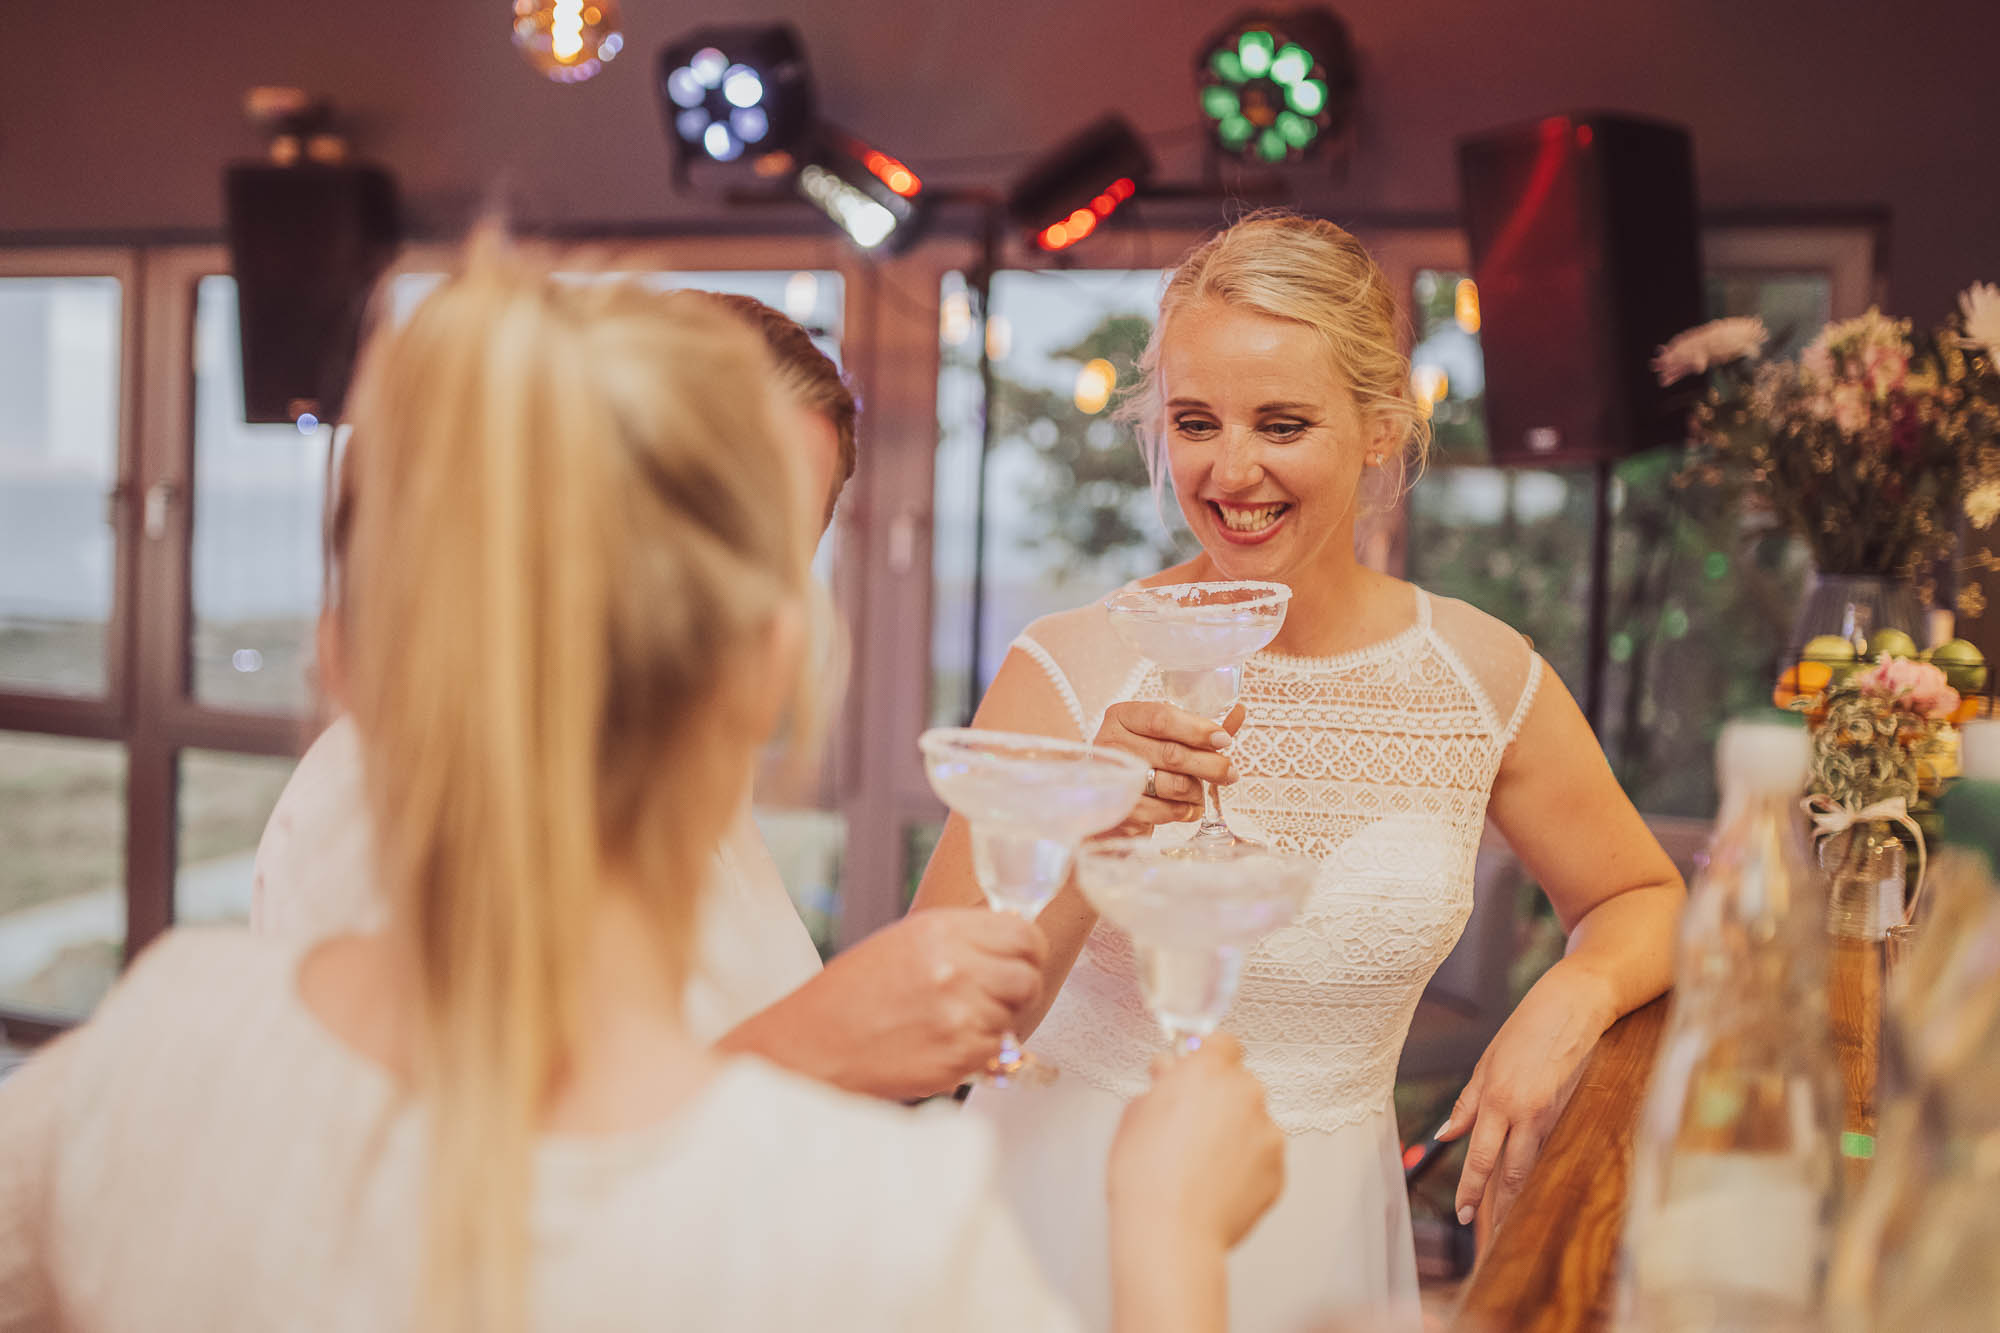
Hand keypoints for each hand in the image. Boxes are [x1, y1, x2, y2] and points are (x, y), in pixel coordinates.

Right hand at [722, 908, 1046, 1099]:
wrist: (812, 1045)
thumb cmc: (851, 995)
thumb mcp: (905, 943)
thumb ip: (960, 939)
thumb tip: (1013, 941)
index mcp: (940, 931)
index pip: (1024, 935)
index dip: (1028, 951)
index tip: (1020, 961)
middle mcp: (954, 967)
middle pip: (1028, 977)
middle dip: (1018, 990)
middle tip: (993, 998)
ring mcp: (959, 1013)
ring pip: (1014, 1016)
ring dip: (996, 1023)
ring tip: (952, 1023)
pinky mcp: (959, 1056)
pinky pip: (997, 1051)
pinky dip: (979, 1052)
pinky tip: (943, 1045)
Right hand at [1093, 701, 1245, 834]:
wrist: (1111, 804)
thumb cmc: (1143, 764)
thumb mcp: (1166, 739)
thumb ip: (1199, 729)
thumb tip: (1239, 712)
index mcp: (1123, 717)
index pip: (1162, 718)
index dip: (1198, 729)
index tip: (1224, 740)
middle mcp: (1111, 743)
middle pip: (1172, 753)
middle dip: (1209, 765)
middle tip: (1229, 773)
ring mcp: (1113, 777)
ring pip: (1173, 784)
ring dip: (1197, 791)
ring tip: (1200, 792)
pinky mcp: (1120, 809)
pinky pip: (1165, 811)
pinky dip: (1185, 811)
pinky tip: (1187, 808)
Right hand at [1108, 1035, 1283, 1249]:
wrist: (1171, 1231)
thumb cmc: (1146, 1174)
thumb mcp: (1136, 1113)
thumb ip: (1161, 1084)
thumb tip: (1170, 1076)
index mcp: (1208, 1071)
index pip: (1223, 1043)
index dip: (1208, 1057)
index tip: (1196, 1073)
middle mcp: (1246, 1094)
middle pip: (1239, 1085)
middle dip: (1220, 1100)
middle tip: (1189, 1128)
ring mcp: (1268, 1133)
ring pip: (1253, 1123)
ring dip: (1235, 1135)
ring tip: (1201, 1167)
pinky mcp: (1279, 1170)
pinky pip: (1262, 1159)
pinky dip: (1245, 1168)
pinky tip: (1215, 1186)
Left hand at [1439, 963, 1616, 1231]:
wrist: (1572, 1006)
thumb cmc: (1525, 1030)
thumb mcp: (1486, 1064)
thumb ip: (1467, 1105)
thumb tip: (1444, 1135)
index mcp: (1495, 1100)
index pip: (1479, 1158)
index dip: (1472, 1191)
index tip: (1464, 1216)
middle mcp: (1521, 1113)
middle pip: (1508, 1174)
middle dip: (1499, 1209)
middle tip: (1490, 1239)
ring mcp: (1549, 1115)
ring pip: (1531, 1167)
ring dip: (1519, 1198)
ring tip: (1509, 1226)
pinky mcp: (1570, 1112)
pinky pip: (1550, 1151)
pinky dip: (1541, 1172)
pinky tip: (1536, 1190)